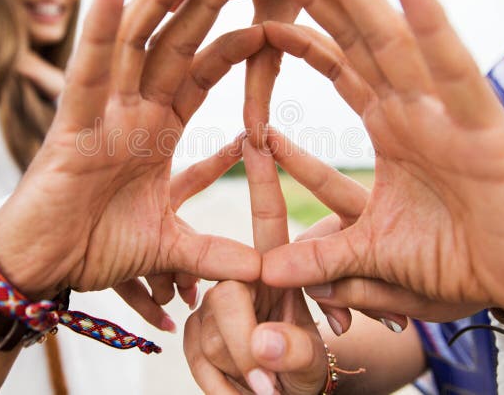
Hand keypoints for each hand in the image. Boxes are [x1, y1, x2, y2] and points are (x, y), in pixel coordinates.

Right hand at [0, 0, 265, 300]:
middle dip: (203, 3)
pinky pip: (88, 72)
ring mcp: (101, 112)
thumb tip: (262, 273)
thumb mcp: (170, 249)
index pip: (198, 75)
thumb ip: (214, 254)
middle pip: (173, 44)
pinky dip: (99, 30)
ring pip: (135, 43)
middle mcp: (131, 110)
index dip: (230, 48)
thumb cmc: (95, 247)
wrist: (43, 269)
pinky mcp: (70, 125)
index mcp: (156, 129)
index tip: (268, 25)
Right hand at [184, 141, 325, 394]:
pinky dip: (222, 390)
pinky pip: (200, 367)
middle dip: (247, 346)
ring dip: (241, 376)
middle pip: (226, 299)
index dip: (265, 178)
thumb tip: (261, 344)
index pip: (267, 220)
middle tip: (270, 389)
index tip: (259, 135)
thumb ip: (295, 352)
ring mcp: (211, 312)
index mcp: (275, 270)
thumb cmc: (302, 372)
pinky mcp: (194, 341)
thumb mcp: (309, 366)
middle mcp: (239, 283)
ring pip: (208, 340)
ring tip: (267, 394)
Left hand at [259, 0, 503, 328]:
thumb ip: (323, 261)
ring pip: (396, 42)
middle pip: (360, 41)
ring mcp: (449, 112)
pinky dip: (431, 24)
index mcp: (394, 128)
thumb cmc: (460, 262)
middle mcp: (417, 109)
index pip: (342, 70)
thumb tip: (263, 273)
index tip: (261, 17)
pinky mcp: (483, 127)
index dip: (304, 40)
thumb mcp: (376, 259)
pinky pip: (451, 69)